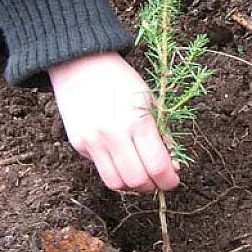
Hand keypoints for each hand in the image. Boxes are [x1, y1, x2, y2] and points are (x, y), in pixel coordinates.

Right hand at [48, 52, 179, 192]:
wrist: (82, 65)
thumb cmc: (122, 81)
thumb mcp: (150, 102)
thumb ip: (162, 135)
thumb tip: (172, 167)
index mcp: (138, 122)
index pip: (157, 167)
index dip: (169, 180)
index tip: (172, 180)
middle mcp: (114, 135)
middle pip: (137, 181)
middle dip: (152, 186)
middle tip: (157, 180)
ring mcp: (93, 142)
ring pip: (116, 183)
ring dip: (132, 186)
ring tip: (140, 175)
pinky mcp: (79, 145)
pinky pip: (100, 170)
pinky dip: (114, 172)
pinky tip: (120, 159)